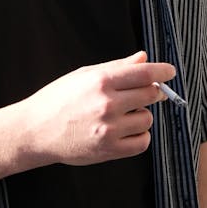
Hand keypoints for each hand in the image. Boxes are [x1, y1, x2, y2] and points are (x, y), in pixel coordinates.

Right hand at [18, 50, 176, 166]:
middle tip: (148, 92)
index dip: (162, 71)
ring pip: (147, 119)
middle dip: (153, 91)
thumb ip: (117, 67)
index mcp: (101, 81)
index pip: (143, 73)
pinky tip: (126, 130)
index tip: (170, 71)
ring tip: (124, 114)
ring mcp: (109, 128)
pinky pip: (142, 142)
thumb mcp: (85, 75)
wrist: (36, 130)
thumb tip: (143, 58)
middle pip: (150, 94)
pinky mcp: (109, 149)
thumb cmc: (59, 99)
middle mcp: (107, 104)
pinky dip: (139, 136)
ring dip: (141, 115)